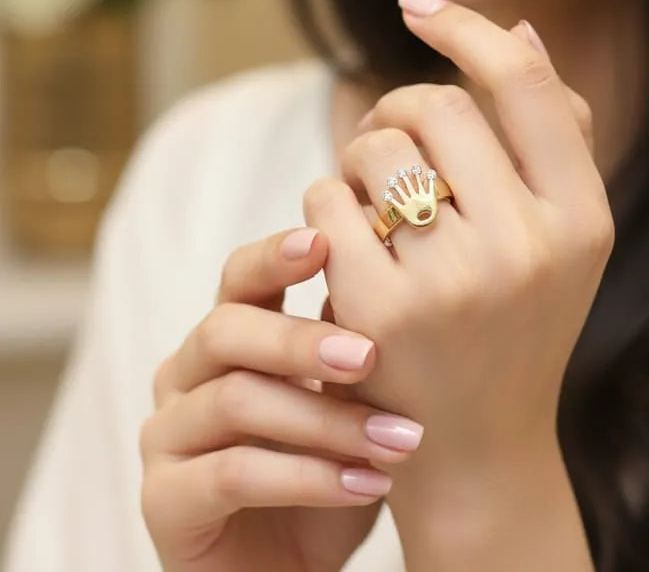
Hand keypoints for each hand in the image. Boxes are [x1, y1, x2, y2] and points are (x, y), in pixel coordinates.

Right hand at [139, 228, 423, 571]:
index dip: (274, 254)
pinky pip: (233, 474)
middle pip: (227, 329)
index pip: (238, 277)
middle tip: (369, 356)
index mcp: (227, 338)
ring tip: (395, 440)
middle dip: (301, 340)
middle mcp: (184, 375)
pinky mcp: (163, 499)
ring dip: (323, 421)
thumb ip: (351, 350)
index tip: (322, 239)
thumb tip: (374, 280)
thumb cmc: (327, 478)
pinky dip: (307, 477)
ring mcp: (165, 435)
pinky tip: (365, 485)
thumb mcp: (351, 408)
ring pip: (236, 400)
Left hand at [302, 0, 613, 519]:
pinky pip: (327, 199)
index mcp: (583, 218)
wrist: (476, 451)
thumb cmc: (516, 321)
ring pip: (375, 148)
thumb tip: (520, 30)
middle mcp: (530, 247)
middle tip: (386, 141)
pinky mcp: (383, 313)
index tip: (415, 4)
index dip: (466, 27)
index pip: (524, 85)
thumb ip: (552, 133)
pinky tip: (341, 243)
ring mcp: (456, 283)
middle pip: (437, 105)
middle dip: (397, 110)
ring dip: (358, 158)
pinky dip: (325, 205)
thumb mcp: (561, 236)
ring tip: (369, 200)